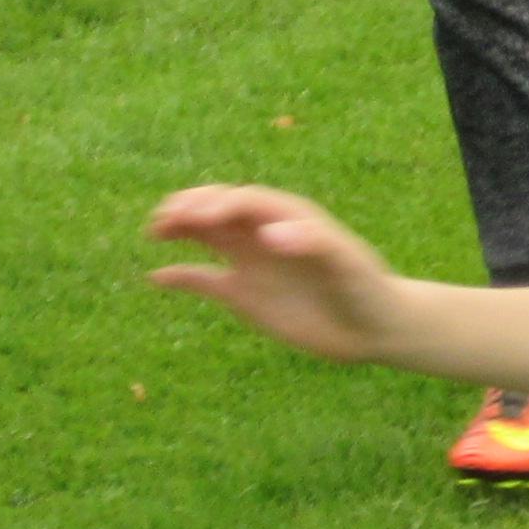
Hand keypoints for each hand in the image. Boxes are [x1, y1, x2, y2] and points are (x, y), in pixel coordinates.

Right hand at [145, 184, 403, 361]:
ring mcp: (253, 263)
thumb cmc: (366, 288)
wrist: (373, 327)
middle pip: (220, 209)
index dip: (222, 202)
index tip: (201, 216)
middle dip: (192, 207)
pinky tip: (157, 277)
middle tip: (166, 216)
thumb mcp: (346, 264)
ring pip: (207, 237)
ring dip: (181, 229)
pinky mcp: (244, 294)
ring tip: (156, 230)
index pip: (248, 201)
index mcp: (291, 218)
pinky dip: (181, 276)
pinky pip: (204, 280)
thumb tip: (271, 234)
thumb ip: (314, 242)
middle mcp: (266, 235)